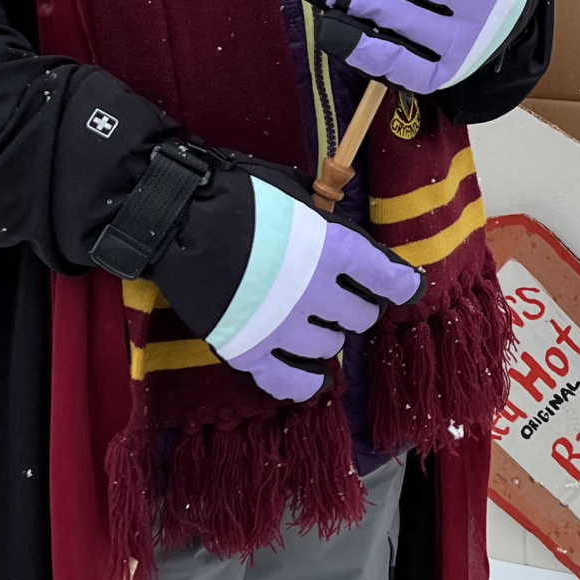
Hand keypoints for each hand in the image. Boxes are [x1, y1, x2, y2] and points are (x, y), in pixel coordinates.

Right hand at [208, 175, 418, 403]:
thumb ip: (328, 227)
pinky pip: (289, 383)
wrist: (174, 216)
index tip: (404, 289)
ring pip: (328, 349)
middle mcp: (315, 293)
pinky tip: (312, 379)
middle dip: (354, 307)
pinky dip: (304, 384)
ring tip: (310, 324)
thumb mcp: (295, 196)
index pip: (387, 279)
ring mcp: (281, 326)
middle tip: (338, 298)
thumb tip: (355, 251)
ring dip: (326, 338)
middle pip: (360, 317)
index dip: (399, 285)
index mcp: (333, 249)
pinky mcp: (248, 351)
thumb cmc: (236, 195)